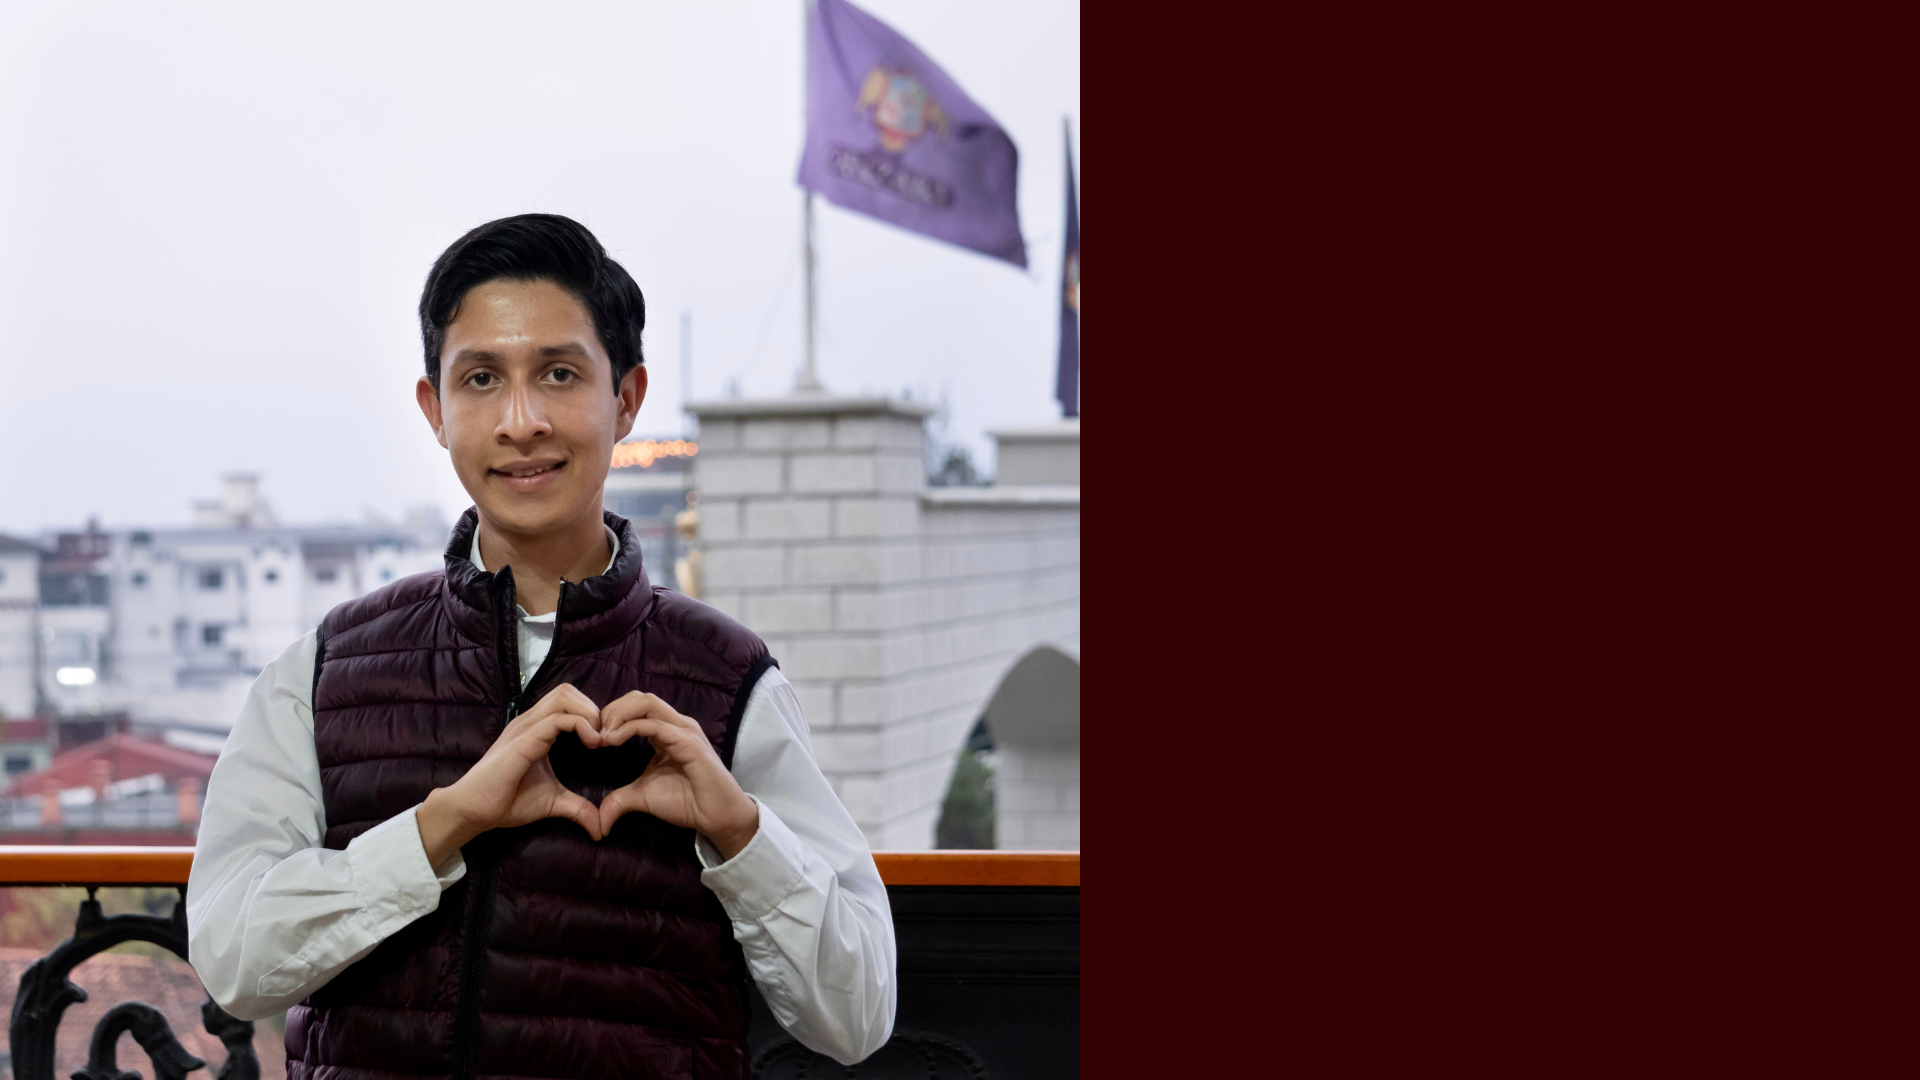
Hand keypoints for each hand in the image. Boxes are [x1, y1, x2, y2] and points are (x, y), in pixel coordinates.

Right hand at [417, 683, 606, 867]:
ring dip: (589, 713)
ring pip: (564, 697)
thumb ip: (578, 808)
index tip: (604, 740)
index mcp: (536, 729)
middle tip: (604, 737)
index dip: (591, 714)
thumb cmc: (507, 802)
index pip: (567, 700)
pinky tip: (591, 744)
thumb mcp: (553, 802)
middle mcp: (530, 721)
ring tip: (598, 740)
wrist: (474, 812)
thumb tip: (601, 828)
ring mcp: (525, 728)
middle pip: (567, 690)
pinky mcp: (523, 741)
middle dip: (593, 708)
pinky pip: (557, 719)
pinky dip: (582, 725)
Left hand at [597, 692, 759, 859]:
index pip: (636, 705)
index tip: (594, 738)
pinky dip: (629, 728)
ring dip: (618, 715)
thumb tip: (598, 822)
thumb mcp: (642, 797)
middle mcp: (677, 724)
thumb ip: (619, 800)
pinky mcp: (689, 742)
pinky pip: (654, 724)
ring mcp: (684, 730)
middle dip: (612, 710)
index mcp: (666, 730)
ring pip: (646, 702)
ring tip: (603, 736)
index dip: (611, 715)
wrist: (716, 816)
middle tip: (595, 733)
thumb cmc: (685, 802)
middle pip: (639, 697)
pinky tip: (612, 741)